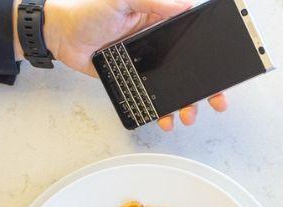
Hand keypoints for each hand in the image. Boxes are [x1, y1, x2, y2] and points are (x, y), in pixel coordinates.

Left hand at [32, 0, 227, 129]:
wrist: (61, 35)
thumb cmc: (88, 12)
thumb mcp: (122, 0)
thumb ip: (153, 2)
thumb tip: (185, 4)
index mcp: (160, 23)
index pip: (193, 40)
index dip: (209, 57)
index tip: (222, 72)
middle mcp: (157, 45)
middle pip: (189, 70)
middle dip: (205, 89)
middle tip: (216, 102)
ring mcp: (146, 65)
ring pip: (173, 88)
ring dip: (184, 104)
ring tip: (187, 115)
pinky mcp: (131, 81)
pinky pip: (150, 98)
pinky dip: (158, 111)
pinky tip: (163, 118)